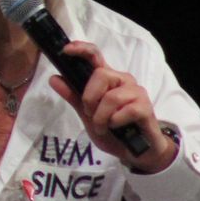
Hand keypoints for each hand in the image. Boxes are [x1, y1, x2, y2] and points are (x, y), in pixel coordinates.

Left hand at [50, 41, 175, 172]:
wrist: (136, 151)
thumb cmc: (113, 129)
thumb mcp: (87, 114)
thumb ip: (73, 96)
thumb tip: (54, 78)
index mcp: (107, 78)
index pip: (95, 55)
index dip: (81, 49)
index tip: (66, 50)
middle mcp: (122, 80)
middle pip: (101, 75)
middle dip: (90, 98)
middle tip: (90, 114)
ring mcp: (136, 92)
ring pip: (112, 97)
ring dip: (101, 117)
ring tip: (103, 127)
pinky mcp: (145, 106)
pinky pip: (126, 111)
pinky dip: (115, 123)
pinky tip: (118, 128)